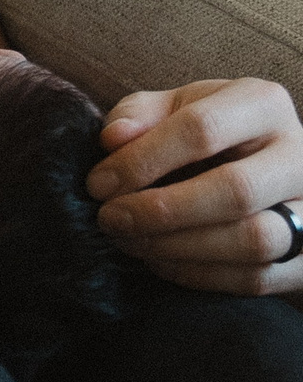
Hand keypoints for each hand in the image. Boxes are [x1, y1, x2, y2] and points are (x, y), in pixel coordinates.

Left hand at [91, 78, 302, 295]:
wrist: (264, 169)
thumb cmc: (208, 133)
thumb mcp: (173, 107)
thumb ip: (138, 115)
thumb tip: (113, 138)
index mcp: (263, 104)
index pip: (202, 130)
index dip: (142, 160)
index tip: (98, 184)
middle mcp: (300, 155)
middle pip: (236, 191)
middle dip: (161, 211)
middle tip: (111, 219)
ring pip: (254, 241)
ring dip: (179, 248)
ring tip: (130, 242)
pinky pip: (257, 277)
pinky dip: (199, 275)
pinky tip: (160, 260)